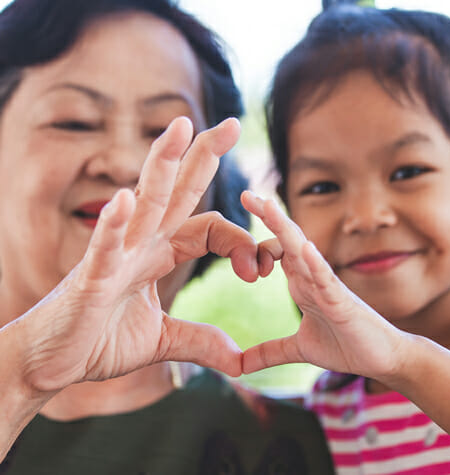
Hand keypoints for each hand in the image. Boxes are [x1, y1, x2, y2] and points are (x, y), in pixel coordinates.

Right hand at [17, 117, 254, 393]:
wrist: (52, 363)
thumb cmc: (99, 341)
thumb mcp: (162, 341)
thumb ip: (199, 341)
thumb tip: (237, 358)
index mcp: (159, 253)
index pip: (210, 228)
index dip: (240, 243)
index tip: (259, 269)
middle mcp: (141, 244)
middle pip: (177, 192)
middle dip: (204, 156)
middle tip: (233, 123)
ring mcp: (115, 256)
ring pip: (144, 203)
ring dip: (161, 165)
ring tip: (181, 127)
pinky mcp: (90, 278)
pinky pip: (104, 246)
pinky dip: (113, 224)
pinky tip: (124, 200)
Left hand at [241, 191, 406, 379]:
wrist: (383, 360)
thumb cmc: (345, 346)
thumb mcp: (298, 350)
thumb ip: (269, 353)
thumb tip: (240, 367)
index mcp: (301, 283)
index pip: (276, 252)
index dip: (256, 245)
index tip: (234, 242)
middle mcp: (312, 278)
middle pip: (288, 240)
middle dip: (268, 216)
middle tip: (247, 193)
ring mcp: (328, 287)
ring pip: (304, 252)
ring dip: (286, 229)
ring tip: (269, 207)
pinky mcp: (343, 303)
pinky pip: (327, 280)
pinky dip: (316, 264)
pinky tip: (305, 249)